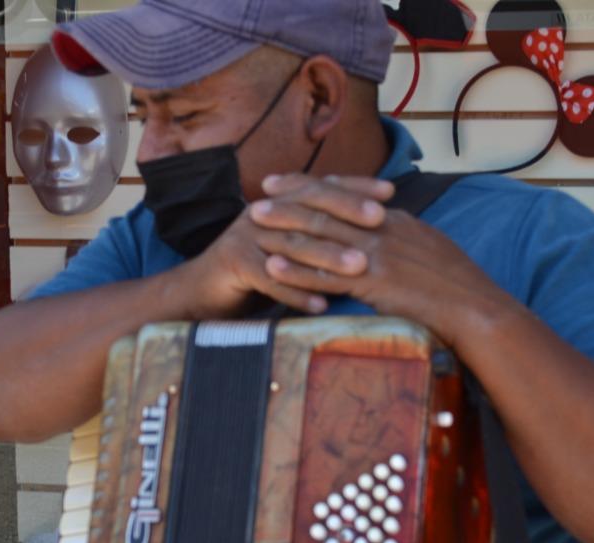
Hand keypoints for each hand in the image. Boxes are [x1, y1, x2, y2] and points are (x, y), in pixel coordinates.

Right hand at [175, 176, 395, 319]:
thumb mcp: (291, 249)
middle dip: (347, 212)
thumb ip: (319, 237)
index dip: (356, 186)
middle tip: (381, 219)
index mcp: (280, 204)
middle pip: (310, 209)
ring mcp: (246, 236)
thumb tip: (369, 234)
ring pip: (293, 244)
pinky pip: (270, 279)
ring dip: (328, 257)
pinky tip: (321, 305)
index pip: (322, 187)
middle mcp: (263, 213)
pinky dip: (296, 293)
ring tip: (360, 267)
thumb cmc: (255, 274)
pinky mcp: (234, 264)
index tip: (391, 191)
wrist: (202, 292)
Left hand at [248, 173, 516, 345]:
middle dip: (289, 198)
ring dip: (284, 226)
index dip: (311, 184)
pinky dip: (296, 269)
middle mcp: (382, 230)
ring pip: (321, 235)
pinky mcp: (374, 284)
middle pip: (327, 206)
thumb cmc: (457, 287)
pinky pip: (325, 275)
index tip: (284, 181)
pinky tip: (271, 266)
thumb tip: (383, 230)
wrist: (477, 309)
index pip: (345, 192)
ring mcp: (377, 255)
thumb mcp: (429, 248)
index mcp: (395, 220)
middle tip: (259, 193)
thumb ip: (401, 237)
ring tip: (253, 222)